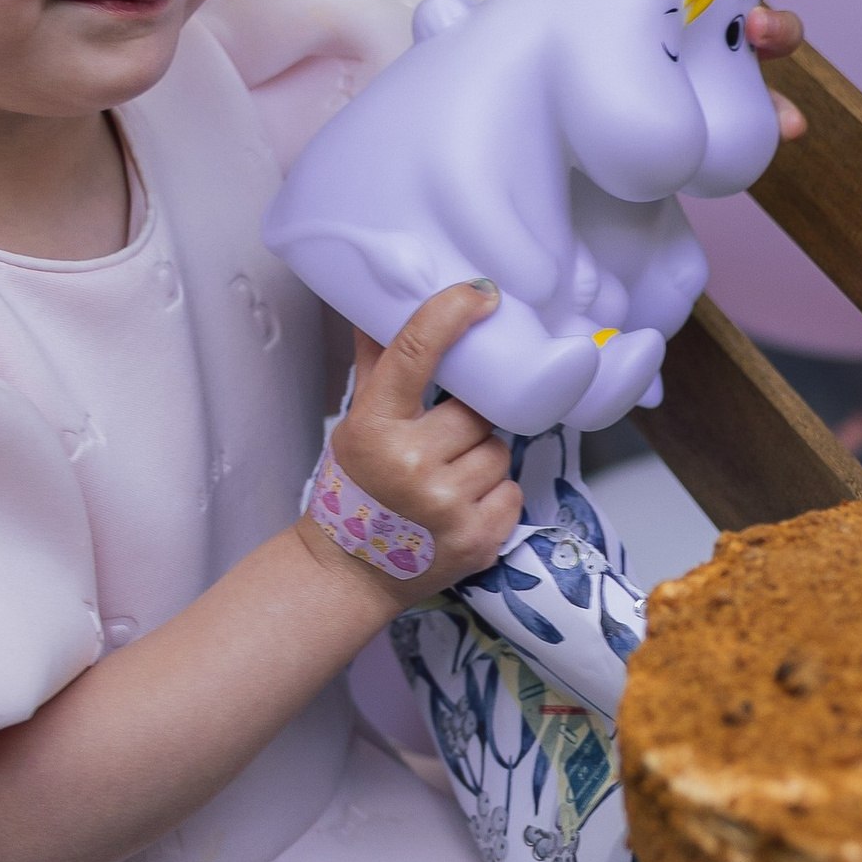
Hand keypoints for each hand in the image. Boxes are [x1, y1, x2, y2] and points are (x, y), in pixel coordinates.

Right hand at [313, 282, 521, 603]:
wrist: (351, 571)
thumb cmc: (354, 491)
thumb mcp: (355, 425)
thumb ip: (377, 366)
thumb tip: (380, 306)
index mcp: (374, 428)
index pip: (416, 352)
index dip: (451, 313)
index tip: (481, 290)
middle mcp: (409, 464)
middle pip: (475, 412)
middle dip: (464, 425)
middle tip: (438, 447)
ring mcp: (445, 505)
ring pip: (497, 451)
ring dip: (480, 462)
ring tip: (446, 482)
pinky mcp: (477, 538)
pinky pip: (511, 490)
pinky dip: (493, 497)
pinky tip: (459, 509)